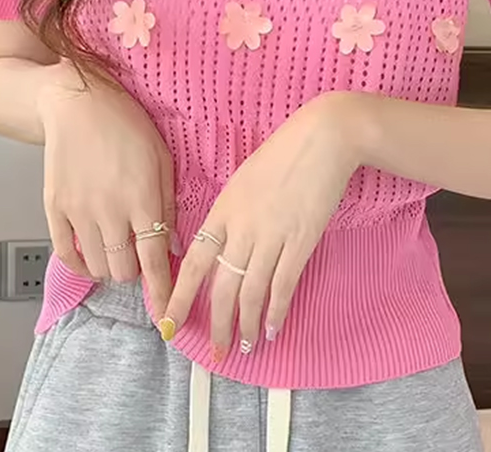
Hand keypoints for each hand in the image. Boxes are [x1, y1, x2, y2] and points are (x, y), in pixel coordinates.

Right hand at [39, 63, 176, 319]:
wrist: (77, 102)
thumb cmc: (127, 124)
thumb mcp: (162, 157)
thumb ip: (167, 203)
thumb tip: (174, 243)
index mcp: (144, 198)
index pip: (155, 260)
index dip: (163, 291)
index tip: (167, 315)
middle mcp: (111, 211)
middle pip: (125, 270)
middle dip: (137, 274)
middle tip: (141, 261)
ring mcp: (79, 211)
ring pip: (99, 266)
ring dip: (112, 268)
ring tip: (118, 252)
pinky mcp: (54, 208)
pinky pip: (66, 253)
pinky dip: (81, 265)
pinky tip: (91, 257)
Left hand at [164, 92, 359, 356]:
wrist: (322, 139)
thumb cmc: (283, 152)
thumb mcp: (244, 177)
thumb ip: (231, 211)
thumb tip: (223, 242)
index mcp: (223, 209)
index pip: (195, 262)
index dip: (180, 295)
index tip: (168, 321)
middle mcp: (242, 227)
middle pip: (222, 285)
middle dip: (216, 323)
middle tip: (215, 352)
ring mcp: (272, 235)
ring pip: (252, 291)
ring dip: (247, 324)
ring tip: (245, 346)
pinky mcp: (301, 240)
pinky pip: (284, 284)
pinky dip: (277, 310)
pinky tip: (274, 328)